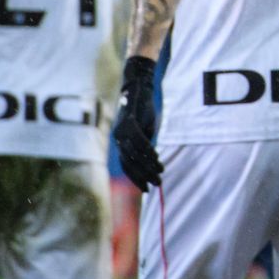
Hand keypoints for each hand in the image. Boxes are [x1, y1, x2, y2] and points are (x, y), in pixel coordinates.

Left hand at [114, 56, 162, 189]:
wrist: (139, 89)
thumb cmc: (143, 110)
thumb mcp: (145, 131)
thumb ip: (145, 145)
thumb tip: (150, 162)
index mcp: (120, 142)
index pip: (127, 165)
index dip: (136, 178)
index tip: (146, 188)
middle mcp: (118, 138)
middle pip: (130, 163)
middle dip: (143, 176)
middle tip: (156, 184)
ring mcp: (122, 131)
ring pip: (135, 155)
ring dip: (148, 166)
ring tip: (160, 173)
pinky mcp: (129, 123)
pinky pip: (140, 142)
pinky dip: (149, 152)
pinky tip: (157, 159)